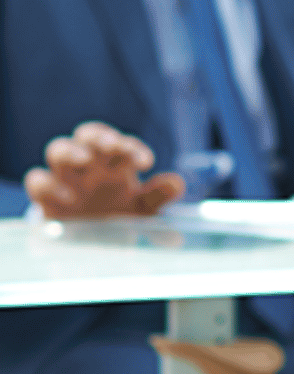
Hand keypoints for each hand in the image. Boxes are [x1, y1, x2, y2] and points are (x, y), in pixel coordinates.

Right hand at [24, 122, 185, 218]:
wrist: (89, 240)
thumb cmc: (117, 212)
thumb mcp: (141, 208)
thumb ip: (157, 196)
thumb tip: (176, 184)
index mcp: (114, 162)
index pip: (121, 143)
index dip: (132, 147)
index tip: (146, 163)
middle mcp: (88, 163)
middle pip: (88, 133)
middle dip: (100, 135)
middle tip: (112, 145)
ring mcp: (64, 177)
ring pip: (58, 148)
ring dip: (71, 151)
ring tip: (85, 160)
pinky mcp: (45, 196)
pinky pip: (38, 180)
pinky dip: (49, 184)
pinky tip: (68, 198)